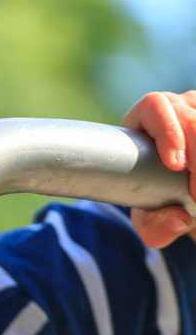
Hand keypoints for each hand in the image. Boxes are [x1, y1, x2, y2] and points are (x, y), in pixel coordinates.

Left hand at [121, 90, 195, 247]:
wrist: (183, 199)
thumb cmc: (159, 204)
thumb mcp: (151, 224)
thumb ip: (155, 227)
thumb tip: (178, 219)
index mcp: (144, 121)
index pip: (153, 106)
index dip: (167, 131)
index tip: (175, 165)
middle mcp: (175, 107)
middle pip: (190, 118)